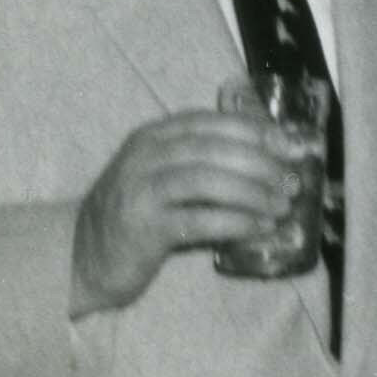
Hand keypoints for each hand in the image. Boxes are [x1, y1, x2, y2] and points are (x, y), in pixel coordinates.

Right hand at [71, 108, 310, 314]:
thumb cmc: (142, 213)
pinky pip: (199, 220)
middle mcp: (142, 157)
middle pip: (212, 149)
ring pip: (206, 181)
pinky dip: (236, 222)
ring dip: (253, 193)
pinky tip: (260, 228)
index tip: (291, 146)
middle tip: (292, 183)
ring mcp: (138, 191)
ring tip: (281, 207)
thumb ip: (210, 161)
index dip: (255, 131)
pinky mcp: (142, 228)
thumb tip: (278, 159)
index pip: (209, 122)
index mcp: (152, 137)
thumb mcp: (168, 176)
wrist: (84, 254)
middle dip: (261, 163)